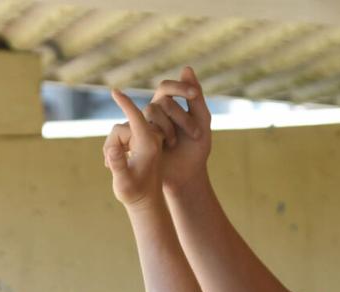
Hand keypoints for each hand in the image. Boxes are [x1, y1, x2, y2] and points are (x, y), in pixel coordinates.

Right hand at [103, 88, 164, 209]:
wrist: (146, 201)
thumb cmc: (134, 193)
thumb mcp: (123, 183)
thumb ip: (118, 165)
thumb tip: (112, 149)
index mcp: (149, 144)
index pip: (136, 117)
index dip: (125, 104)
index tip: (115, 91)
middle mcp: (150, 138)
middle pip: (121, 127)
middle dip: (112, 144)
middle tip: (109, 165)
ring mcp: (146, 139)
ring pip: (120, 131)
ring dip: (112, 147)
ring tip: (113, 167)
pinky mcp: (141, 141)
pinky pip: (122, 135)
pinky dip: (115, 148)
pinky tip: (117, 163)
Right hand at [144, 65, 211, 193]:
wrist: (186, 176)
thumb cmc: (195, 150)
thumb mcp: (202, 122)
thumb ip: (196, 97)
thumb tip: (186, 67)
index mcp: (168, 105)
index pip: (167, 86)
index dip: (180, 87)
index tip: (194, 96)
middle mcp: (154, 112)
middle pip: (163, 99)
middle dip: (182, 115)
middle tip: (196, 133)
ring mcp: (144, 123)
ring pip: (153, 110)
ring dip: (172, 127)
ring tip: (178, 144)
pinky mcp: (137, 136)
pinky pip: (144, 124)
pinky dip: (162, 134)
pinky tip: (168, 146)